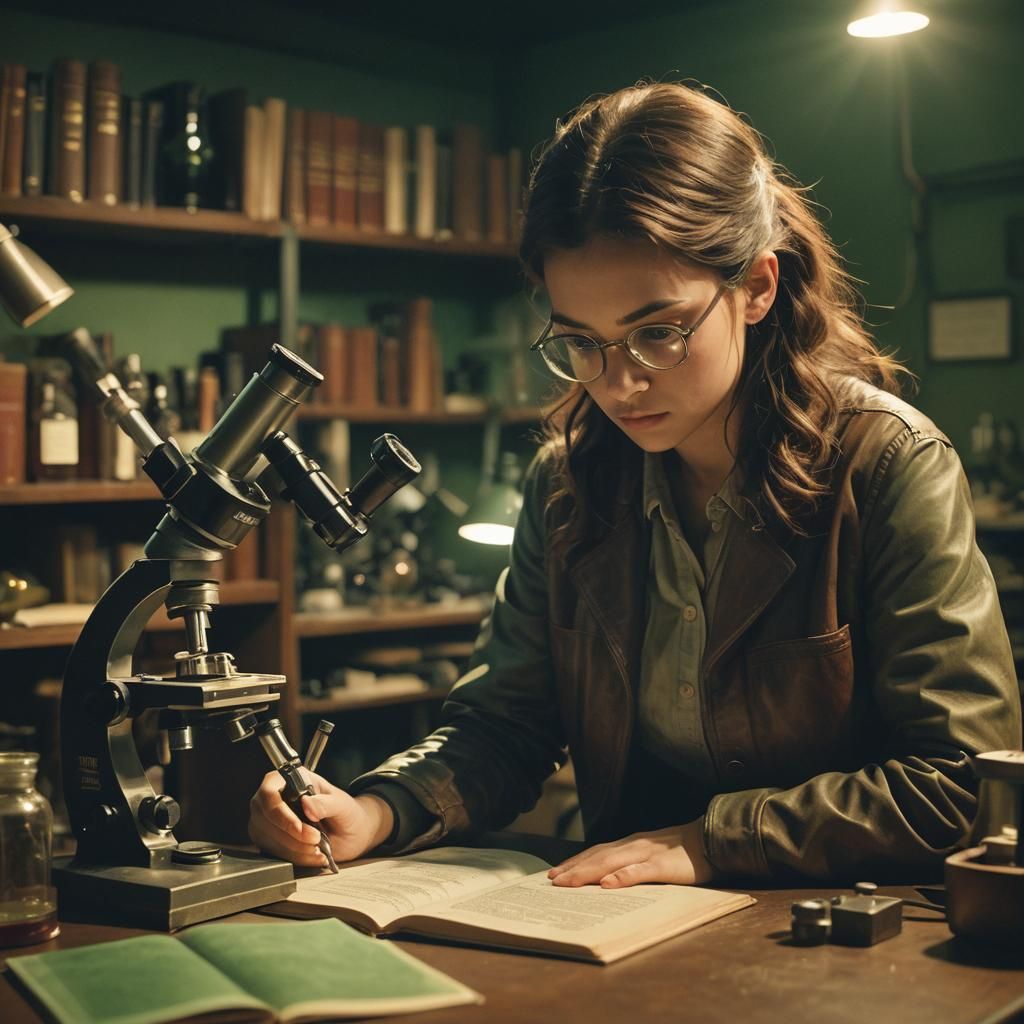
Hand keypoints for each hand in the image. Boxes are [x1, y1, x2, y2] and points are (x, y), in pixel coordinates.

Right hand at [248, 770, 393, 867]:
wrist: (351, 833)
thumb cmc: (346, 812)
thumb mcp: (342, 804)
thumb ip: (326, 803)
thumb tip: (307, 803)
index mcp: (291, 779)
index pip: (269, 792)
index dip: (280, 813)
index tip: (298, 828)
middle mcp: (276, 798)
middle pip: (265, 818)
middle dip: (291, 836)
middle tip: (316, 840)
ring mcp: (270, 820)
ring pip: (268, 839)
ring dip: (294, 850)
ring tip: (318, 850)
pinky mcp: (272, 841)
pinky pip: (275, 853)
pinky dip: (296, 858)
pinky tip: (314, 856)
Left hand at [547, 818, 712, 887]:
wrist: (712, 840)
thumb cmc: (682, 852)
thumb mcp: (652, 855)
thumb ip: (632, 864)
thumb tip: (608, 880)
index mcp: (631, 844)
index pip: (596, 852)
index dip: (575, 862)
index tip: (555, 873)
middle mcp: (634, 845)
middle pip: (598, 857)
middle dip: (573, 869)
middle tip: (552, 881)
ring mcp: (648, 854)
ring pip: (612, 863)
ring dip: (587, 872)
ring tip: (568, 882)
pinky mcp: (663, 866)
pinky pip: (640, 871)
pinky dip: (622, 877)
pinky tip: (608, 885)